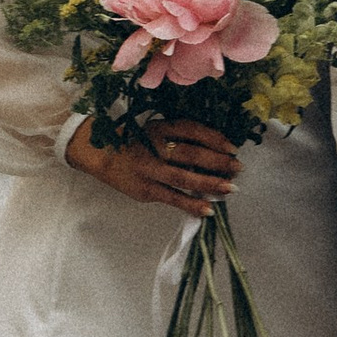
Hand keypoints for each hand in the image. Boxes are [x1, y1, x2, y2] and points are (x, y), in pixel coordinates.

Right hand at [65, 116, 240, 219]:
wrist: (99, 153)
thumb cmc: (134, 142)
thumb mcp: (154, 130)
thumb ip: (179, 137)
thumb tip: (215, 151)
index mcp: (159, 127)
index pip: (192, 129)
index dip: (214, 138)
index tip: (232, 147)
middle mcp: (154, 145)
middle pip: (191, 154)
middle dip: (218, 162)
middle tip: (238, 168)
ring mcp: (149, 168)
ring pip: (184, 177)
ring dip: (210, 184)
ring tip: (230, 189)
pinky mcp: (145, 189)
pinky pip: (172, 198)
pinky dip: (191, 204)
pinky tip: (208, 210)